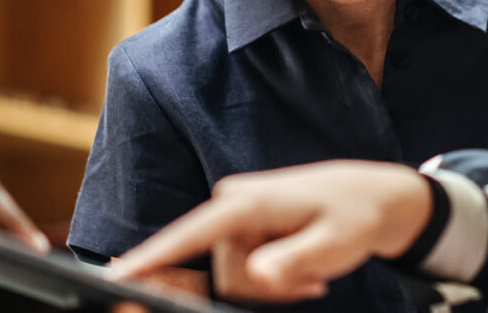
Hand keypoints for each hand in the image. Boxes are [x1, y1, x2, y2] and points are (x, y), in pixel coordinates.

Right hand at [111, 161, 431, 302]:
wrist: (372, 196)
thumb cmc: (355, 216)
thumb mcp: (336, 244)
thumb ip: (296, 261)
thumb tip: (258, 274)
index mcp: (246, 203)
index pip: (189, 234)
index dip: (151, 257)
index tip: (116, 276)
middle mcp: (231, 204)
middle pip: (224, 275)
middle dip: (265, 290)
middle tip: (311, 281)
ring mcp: (234, 218)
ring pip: (235, 279)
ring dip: (275, 287)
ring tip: (311, 273)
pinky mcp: (239, 230)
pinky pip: (244, 273)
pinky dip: (275, 281)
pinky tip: (304, 272)